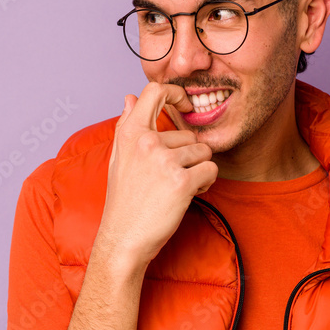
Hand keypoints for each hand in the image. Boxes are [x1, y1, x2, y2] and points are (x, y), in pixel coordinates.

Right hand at [94, 82, 217, 273]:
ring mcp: (164, 161)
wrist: (123, 238)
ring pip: (203, 153)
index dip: (175, 92)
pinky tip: (187, 195)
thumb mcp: (119, 157)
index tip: (185, 103)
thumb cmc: (123, 200)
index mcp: (130, 133)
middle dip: (189, 156)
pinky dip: (205, 184)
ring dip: (198, 171)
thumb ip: (127, 125)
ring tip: (176, 189)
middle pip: (189, 135)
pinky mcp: (181, 181)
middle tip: (170, 178)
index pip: (154, 92)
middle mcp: (147, 142)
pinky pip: (210, 170)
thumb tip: (131, 98)